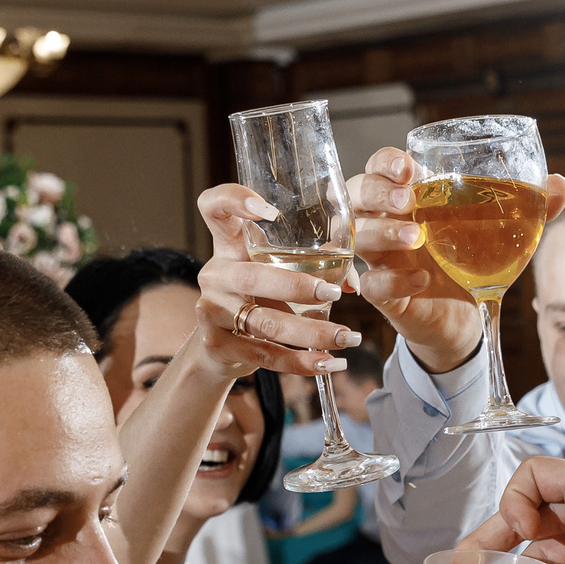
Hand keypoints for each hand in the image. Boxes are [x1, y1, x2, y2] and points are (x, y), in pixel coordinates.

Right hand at [196, 184, 365, 376]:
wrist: (221, 347)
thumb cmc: (259, 298)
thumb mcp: (276, 274)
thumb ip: (313, 267)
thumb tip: (352, 282)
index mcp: (229, 246)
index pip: (214, 208)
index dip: (233, 200)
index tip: (268, 209)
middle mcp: (216, 274)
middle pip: (252, 276)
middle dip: (296, 286)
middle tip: (334, 293)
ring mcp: (212, 310)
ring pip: (265, 323)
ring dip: (312, 333)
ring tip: (347, 337)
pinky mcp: (217, 345)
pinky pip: (265, 355)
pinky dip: (301, 363)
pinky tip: (329, 363)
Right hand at [348, 145, 564, 375]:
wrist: (469, 318)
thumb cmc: (476, 262)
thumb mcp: (503, 232)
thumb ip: (531, 207)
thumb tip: (560, 183)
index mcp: (411, 198)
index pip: (381, 167)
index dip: (386, 162)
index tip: (408, 167)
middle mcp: (388, 223)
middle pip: (357, 194)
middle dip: (378, 192)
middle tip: (409, 201)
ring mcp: (383, 259)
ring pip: (359, 237)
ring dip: (384, 233)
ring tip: (416, 236)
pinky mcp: (386, 295)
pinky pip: (373, 285)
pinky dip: (392, 281)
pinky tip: (420, 279)